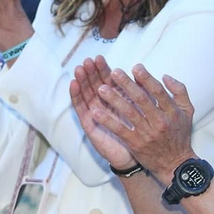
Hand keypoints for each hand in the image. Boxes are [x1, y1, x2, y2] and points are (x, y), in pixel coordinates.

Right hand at [69, 56, 136, 171]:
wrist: (135, 156)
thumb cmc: (139, 132)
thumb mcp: (140, 108)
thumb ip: (137, 92)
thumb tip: (139, 73)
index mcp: (116, 99)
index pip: (107, 80)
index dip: (102, 69)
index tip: (99, 57)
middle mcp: (103, 104)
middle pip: (94, 84)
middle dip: (90, 72)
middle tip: (87, 60)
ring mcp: (94, 113)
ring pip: (86, 93)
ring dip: (81, 80)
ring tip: (79, 68)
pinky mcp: (89, 124)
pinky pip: (81, 108)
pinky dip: (76, 96)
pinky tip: (74, 85)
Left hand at [89, 65, 196, 183]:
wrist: (175, 164)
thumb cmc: (180, 134)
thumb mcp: (187, 111)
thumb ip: (179, 91)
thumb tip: (165, 76)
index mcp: (172, 111)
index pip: (158, 91)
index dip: (146, 78)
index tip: (135, 67)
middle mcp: (160, 121)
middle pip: (141, 99)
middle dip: (126, 84)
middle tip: (113, 72)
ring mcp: (147, 133)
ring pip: (129, 113)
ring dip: (114, 100)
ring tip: (101, 89)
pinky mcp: (136, 144)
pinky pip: (120, 130)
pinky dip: (108, 121)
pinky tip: (96, 112)